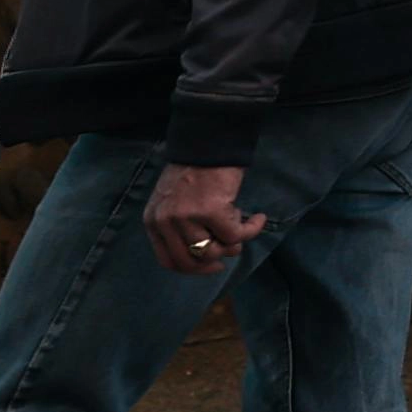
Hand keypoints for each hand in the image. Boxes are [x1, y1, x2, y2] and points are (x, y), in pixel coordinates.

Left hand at [143, 163, 269, 272]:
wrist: (209, 142)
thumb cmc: (194, 169)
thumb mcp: (173, 202)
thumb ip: (178, 226)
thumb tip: (203, 253)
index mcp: (154, 221)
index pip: (168, 260)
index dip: (193, 268)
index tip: (212, 266)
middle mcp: (166, 222)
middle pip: (190, 261)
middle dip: (213, 263)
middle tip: (231, 252)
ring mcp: (187, 217)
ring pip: (215, 251)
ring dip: (234, 242)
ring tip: (242, 224)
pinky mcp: (212, 211)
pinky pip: (236, 235)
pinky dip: (251, 230)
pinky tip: (258, 219)